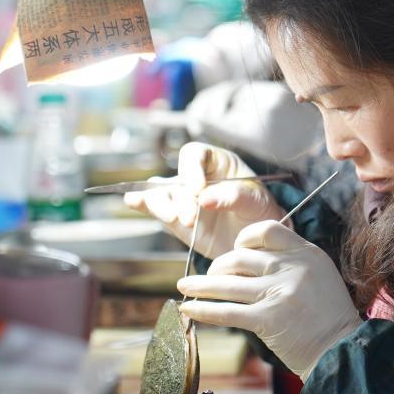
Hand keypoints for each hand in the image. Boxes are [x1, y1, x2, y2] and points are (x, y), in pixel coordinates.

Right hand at [124, 143, 288, 258]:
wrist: (255, 239)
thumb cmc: (259, 210)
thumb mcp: (256, 200)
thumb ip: (234, 196)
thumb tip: (205, 199)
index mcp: (217, 162)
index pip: (194, 154)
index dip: (191, 169)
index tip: (198, 190)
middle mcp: (195, 177)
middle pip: (176, 178)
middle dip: (181, 198)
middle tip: (192, 217)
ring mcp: (182, 197)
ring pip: (160, 193)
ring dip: (161, 205)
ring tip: (174, 219)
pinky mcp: (174, 218)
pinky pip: (153, 207)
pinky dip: (142, 203)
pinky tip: (134, 201)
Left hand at [177, 221, 361, 380]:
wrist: (342, 350)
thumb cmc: (328, 316)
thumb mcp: (319, 274)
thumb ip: (291, 262)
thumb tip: (249, 258)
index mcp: (306, 253)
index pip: (268, 229)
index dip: (245, 236)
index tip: (235, 247)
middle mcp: (292, 268)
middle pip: (241, 257)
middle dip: (218, 266)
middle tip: (209, 277)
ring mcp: (279, 293)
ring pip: (227, 283)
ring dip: (200, 285)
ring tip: (184, 287)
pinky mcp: (268, 319)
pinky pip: (227, 312)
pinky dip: (203, 310)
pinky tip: (189, 310)